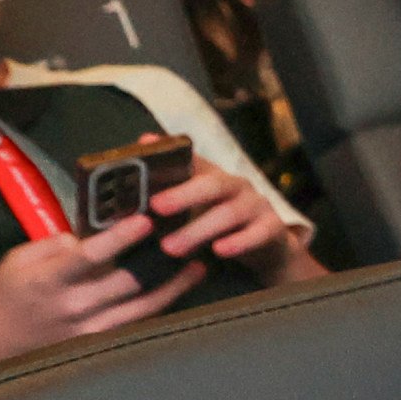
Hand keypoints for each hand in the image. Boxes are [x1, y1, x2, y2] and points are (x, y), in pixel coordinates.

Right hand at [0, 217, 204, 363]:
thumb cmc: (4, 296)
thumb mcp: (17, 260)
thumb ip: (53, 244)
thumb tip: (88, 236)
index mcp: (48, 280)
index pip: (90, 256)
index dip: (120, 238)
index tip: (146, 220)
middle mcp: (71, 307)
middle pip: (127, 283)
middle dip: (160, 260)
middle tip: (187, 237)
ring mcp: (86, 330)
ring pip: (140, 308)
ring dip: (172, 287)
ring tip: (196, 267)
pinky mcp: (96, 345)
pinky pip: (134, 327)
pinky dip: (158, 310)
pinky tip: (177, 295)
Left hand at [142, 162, 296, 271]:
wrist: (268, 249)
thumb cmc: (219, 228)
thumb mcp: (191, 212)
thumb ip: (165, 198)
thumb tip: (127, 187)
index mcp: (212, 177)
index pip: (192, 160)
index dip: (171, 154)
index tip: (147, 148)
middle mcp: (235, 185)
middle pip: (211, 184)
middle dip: (182, 195)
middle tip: (156, 207)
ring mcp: (256, 205)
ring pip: (229, 213)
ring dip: (198, 230)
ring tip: (170, 247)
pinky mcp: (273, 228)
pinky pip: (258, 233)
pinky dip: (239, 242)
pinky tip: (219, 251)